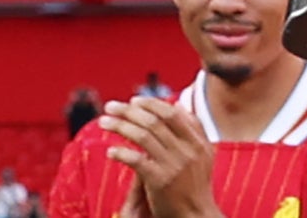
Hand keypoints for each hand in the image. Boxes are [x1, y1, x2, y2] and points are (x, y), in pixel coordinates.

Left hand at [98, 99, 218, 217]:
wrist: (196, 216)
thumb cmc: (195, 187)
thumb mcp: (202, 155)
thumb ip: (192, 129)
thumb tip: (178, 104)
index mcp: (198, 141)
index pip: (171, 113)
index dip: (150, 104)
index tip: (133, 101)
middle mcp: (187, 150)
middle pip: (154, 121)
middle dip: (129, 111)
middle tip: (111, 106)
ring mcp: (174, 165)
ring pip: (143, 136)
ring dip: (120, 126)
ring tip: (104, 122)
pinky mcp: (160, 181)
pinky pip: (137, 160)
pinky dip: (122, 153)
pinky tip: (110, 152)